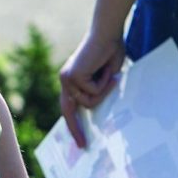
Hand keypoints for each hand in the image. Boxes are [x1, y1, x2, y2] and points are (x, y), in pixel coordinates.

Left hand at [59, 32, 125, 147]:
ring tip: (111, 73)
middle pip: (69, 111)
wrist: (107, 31)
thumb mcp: (107, 76)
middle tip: (83, 146)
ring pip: (88, 102)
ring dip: (105, 90)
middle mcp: (66, 81)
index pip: (70, 108)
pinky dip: (105, 83)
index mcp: (72, 81)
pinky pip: (93, 92)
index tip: (80, 142)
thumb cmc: (111, 50)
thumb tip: (100, 109)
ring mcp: (67, 79)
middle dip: (76, 129)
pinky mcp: (73, 76)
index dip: (74, 125)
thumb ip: (100, 91)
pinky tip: (105, 68)